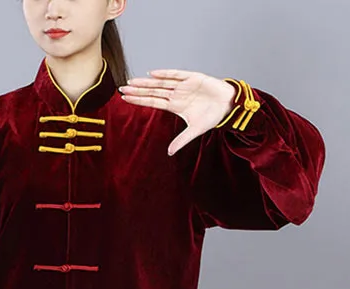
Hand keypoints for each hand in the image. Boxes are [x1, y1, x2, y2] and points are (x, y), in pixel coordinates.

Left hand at [118, 69, 237, 155]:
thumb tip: (169, 152)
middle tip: (122, 88)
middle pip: (153, 91)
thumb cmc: (212, 116)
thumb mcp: (195, 131)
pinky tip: (153, 74)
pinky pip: (177, 75)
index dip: (139, 100)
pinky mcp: (193, 78)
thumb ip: (181, 140)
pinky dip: (166, 74)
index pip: (153, 101)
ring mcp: (183, 85)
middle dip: (138, 90)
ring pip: (161, 83)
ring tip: (132, 81)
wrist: (228, 105)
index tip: (125, 98)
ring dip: (147, 82)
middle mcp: (176, 94)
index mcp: (174, 105)